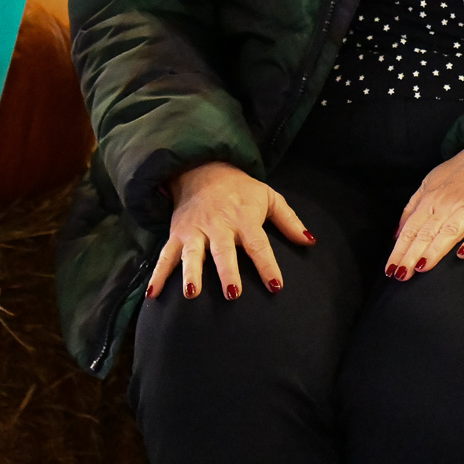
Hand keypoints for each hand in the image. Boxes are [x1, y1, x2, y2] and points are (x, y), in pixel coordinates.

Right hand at [149, 161, 314, 301]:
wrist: (203, 168)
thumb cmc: (241, 190)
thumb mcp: (269, 197)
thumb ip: (289, 221)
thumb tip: (310, 241)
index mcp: (244, 219)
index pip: (258, 245)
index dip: (267, 265)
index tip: (276, 285)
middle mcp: (218, 226)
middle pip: (223, 251)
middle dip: (227, 272)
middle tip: (232, 294)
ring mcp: (195, 231)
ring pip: (191, 254)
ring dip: (191, 273)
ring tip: (191, 294)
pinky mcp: (177, 234)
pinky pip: (165, 256)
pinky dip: (157, 275)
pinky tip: (152, 295)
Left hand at [385, 144, 463, 280]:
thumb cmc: (463, 171)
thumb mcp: (432, 182)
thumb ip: (413, 207)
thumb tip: (396, 233)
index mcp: (432, 198)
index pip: (411, 228)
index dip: (399, 250)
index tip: (390, 270)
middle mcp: (449, 203)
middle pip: (426, 233)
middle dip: (411, 255)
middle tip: (400, 275)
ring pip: (450, 231)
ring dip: (435, 250)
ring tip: (422, 268)